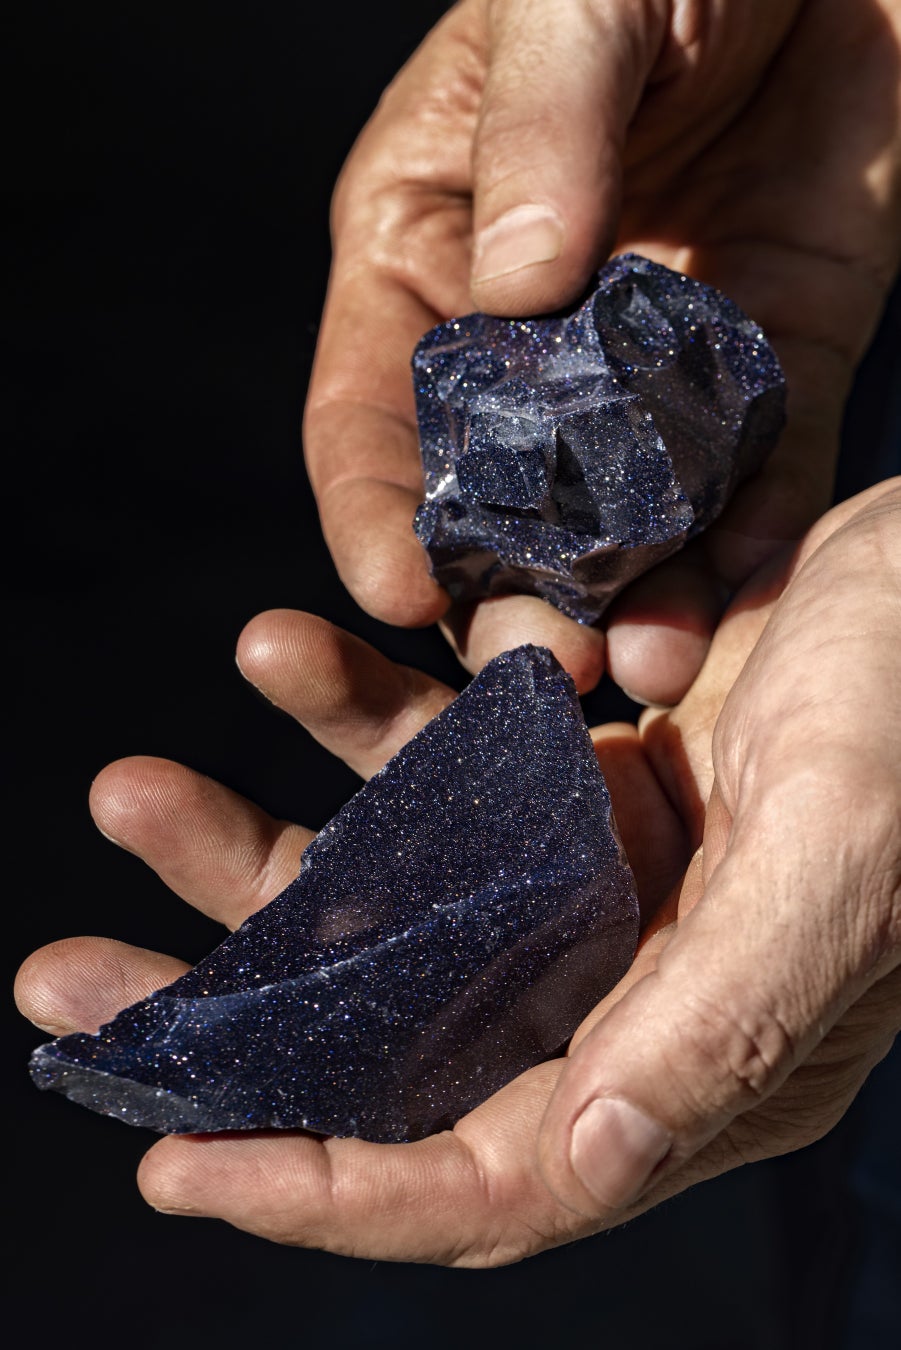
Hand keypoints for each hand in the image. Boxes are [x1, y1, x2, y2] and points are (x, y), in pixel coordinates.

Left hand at [15, 478, 899, 1264]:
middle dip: (221, 1018)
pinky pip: (424, 758)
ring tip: (128, 792)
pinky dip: (345, 712)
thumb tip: (588, 1153)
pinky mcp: (563, 767)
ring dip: (245, 850)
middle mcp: (617, 977)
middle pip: (388, 1039)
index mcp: (691, 1047)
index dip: (330, 1189)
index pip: (491, 1174)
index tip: (174, 1169)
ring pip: (379, 894)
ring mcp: (582, 869)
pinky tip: (277, 653)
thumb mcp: (844, 855)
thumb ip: (723, 1015)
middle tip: (63, 984)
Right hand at [304, 0, 900, 702]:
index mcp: (427, 254)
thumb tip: (514, 289)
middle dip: (508, 585)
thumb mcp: (575, 2)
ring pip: (628, 509)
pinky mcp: (765, 366)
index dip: (375, 507)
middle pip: (497, 493)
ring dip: (632, 595)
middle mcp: (527, 337)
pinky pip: (758, 471)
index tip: (393, 593)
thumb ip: (540, 138)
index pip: (372, 409)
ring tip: (644, 666)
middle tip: (536, 665)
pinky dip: (751, 539)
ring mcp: (650, 367)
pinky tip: (738, 598)